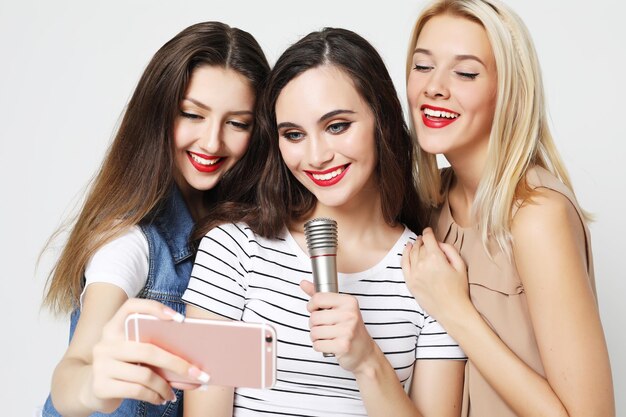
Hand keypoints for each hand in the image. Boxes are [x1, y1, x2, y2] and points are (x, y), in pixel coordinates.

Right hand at [87, 299, 207, 411]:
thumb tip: (190, 361)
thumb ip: (152, 348)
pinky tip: (161, 399)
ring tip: (174, 393)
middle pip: (148, 349)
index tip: (179, 319)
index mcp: (113, 328)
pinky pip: (137, 390)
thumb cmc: (122, 367)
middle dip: (177, 363)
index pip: (131, 307)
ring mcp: (101, 365)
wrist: (90, 390)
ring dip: (165, 386)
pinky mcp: (101, 386)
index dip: (154, 308)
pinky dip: (154, 396)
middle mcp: (105, 344)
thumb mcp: (132, 354)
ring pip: (145, 374)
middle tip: (197, 373)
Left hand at [300, 281, 376, 374]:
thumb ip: (320, 295)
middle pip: (314, 317)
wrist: (364, 351)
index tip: (317, 310)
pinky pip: (317, 345)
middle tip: (325, 327)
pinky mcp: (343, 346)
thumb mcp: (338, 308)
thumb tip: (303, 283)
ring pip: (314, 332)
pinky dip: (319, 346)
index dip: (312, 306)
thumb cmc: (349, 328)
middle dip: (314, 325)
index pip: (318, 298)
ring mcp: (348, 331)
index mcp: (349, 301)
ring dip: (316, 337)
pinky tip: (329, 345)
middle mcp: (350, 314)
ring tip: (328, 336)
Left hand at [401, 227, 470, 325]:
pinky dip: (405, 254)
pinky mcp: (410, 282)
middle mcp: (423, 263)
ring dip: (415, 246)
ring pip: (412, 253)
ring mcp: (414, 273)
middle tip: (425, 239)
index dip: (428, 232)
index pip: (428, 238)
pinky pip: (404, 263)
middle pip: (420, 245)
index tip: (429, 230)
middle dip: (423, 240)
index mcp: (436, 258)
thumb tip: (439, 243)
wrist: (452, 310)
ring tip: (418, 243)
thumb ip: (450, 250)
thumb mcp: (461, 265)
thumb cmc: (459, 289)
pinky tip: (408, 249)